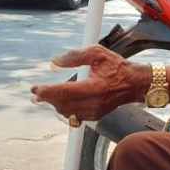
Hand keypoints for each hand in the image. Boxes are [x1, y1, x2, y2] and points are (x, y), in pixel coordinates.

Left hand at [30, 46, 147, 122]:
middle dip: (47, 98)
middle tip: (35, 93)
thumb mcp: (97, 53)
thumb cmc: (117, 66)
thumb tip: (54, 62)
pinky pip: (74, 116)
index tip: (35, 88)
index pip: (64, 92)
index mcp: (94, 87)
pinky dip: (64, 109)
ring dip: (54, 104)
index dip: (46, 91)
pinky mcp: (95, 116)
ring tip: (44, 96)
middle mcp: (94, 103)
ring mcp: (94, 112)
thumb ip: (74, 56)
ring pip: (66, 112)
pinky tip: (59, 102)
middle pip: (62, 104)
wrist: (134, 83)